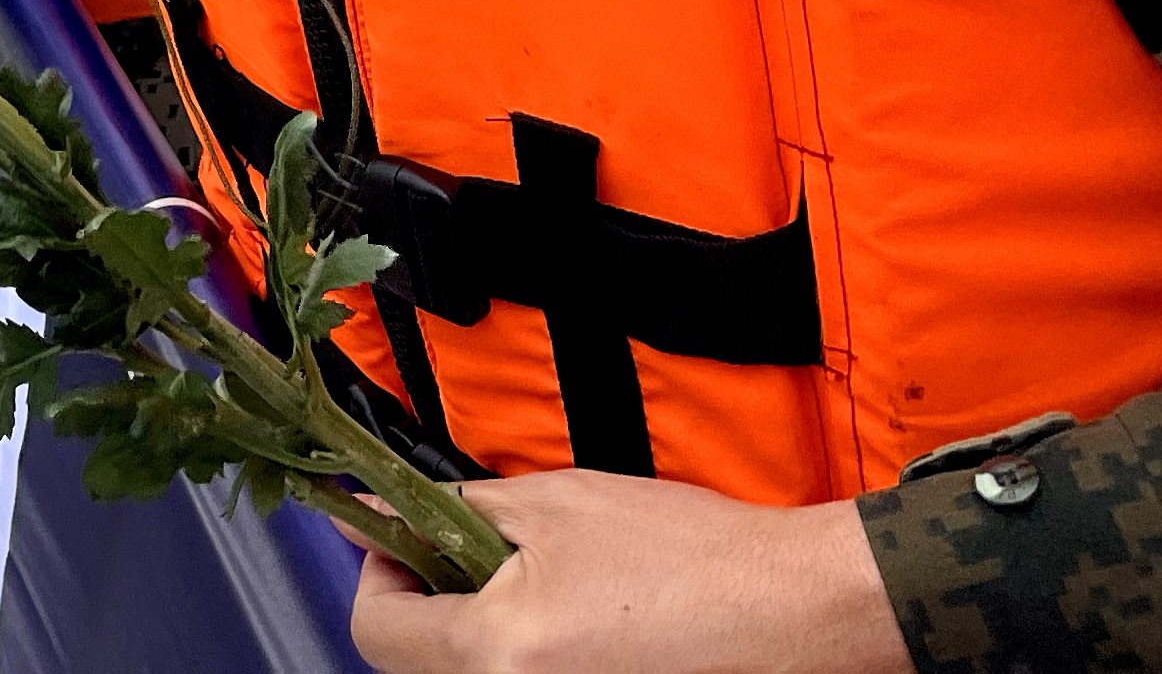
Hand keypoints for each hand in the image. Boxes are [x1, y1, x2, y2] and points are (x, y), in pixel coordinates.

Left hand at [351, 472, 902, 673]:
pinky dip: (523, 651)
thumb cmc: (687, 553)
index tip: (400, 540)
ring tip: (526, 579)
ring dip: (474, 629)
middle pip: (418, 662)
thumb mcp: (552, 504)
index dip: (380, 573)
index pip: (378, 631)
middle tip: (462, 552)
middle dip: (427, 603)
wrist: (794, 604)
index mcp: (499, 652)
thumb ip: (448, 509)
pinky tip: (565, 614)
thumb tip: (367, 509)